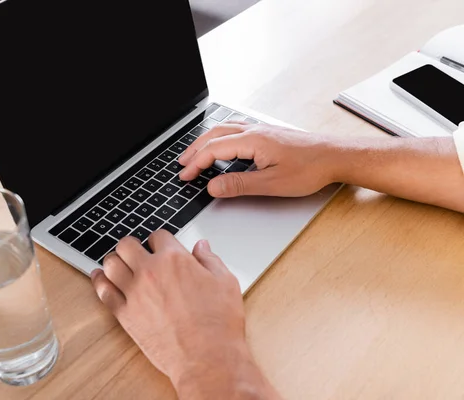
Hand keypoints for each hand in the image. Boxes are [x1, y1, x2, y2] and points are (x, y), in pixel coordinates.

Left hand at [91, 232, 276, 398]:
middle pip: (126, 244)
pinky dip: (99, 281)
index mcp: (175, 259)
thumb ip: (210, 260)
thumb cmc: (218, 323)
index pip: (158, 236)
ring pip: (111, 264)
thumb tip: (201, 247)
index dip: (159, 240)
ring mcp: (134, 292)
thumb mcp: (225, 282)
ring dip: (115, 261)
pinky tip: (100, 277)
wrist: (207, 358)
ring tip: (119, 264)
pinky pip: (103, 291)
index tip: (159, 246)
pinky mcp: (125, 314)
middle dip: (131, 245)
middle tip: (135, 252)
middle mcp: (150, 271)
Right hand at [178, 122, 336, 197]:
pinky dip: (220, 137)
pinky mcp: (268, 133)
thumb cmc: (310, 169)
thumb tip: (213, 186)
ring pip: (224, 129)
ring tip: (195, 154)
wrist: (335, 156)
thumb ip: (239, 185)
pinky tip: (222, 143)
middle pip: (215, 135)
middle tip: (182, 165)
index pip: (214, 150)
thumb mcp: (272, 184)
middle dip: (195, 150)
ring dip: (206, 142)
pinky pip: (236, 129)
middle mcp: (254, 130)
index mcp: (253, 140)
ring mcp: (261, 129)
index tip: (185, 176)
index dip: (196, 163)